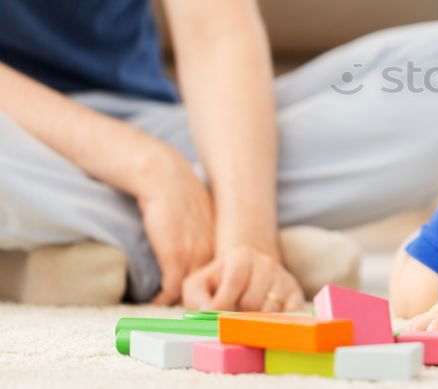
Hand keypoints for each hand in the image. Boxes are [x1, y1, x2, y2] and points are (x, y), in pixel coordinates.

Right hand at [134, 143, 214, 305]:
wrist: (164, 177)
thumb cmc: (179, 195)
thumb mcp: (202, 217)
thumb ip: (204, 237)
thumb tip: (199, 250)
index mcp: (219, 244)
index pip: (223, 281)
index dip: (213, 294)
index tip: (204, 305)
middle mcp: (211, 252)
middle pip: (212, 291)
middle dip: (202, 306)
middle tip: (189, 319)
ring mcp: (194, 255)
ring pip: (192, 294)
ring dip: (180, 306)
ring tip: (169, 315)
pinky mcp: (174, 256)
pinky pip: (171, 290)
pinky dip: (162, 301)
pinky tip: (155, 305)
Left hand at [182, 245, 304, 311]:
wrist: (247, 276)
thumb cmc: (218, 284)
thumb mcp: (198, 285)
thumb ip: (196, 297)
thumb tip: (208, 311)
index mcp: (241, 256)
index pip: (235, 281)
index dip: (223, 304)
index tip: (216, 316)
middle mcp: (267, 263)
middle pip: (252, 300)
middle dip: (239, 315)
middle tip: (232, 316)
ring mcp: (283, 278)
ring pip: (270, 311)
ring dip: (256, 321)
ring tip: (247, 317)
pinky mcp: (296, 294)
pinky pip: (289, 315)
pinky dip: (277, 323)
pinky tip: (265, 323)